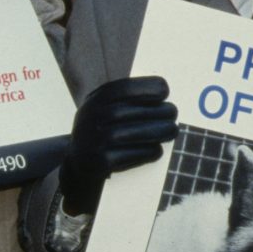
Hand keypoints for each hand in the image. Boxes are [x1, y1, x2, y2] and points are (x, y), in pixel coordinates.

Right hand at [59, 76, 177, 215]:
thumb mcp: (104, 108)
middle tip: (173, 113)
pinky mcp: (101, 161)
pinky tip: (157, 149)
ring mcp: (95, 140)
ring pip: (137, 133)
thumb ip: (126, 98)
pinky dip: (150, 151)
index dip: (147, 88)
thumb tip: (162, 91)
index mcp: (94, 100)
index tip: (165, 91)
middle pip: (134, 111)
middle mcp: (92, 117)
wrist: (79, 164)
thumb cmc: (102, 130)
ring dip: (160, 131)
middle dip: (159, 111)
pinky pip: (134, 154)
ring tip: (172, 130)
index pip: (124, 89)